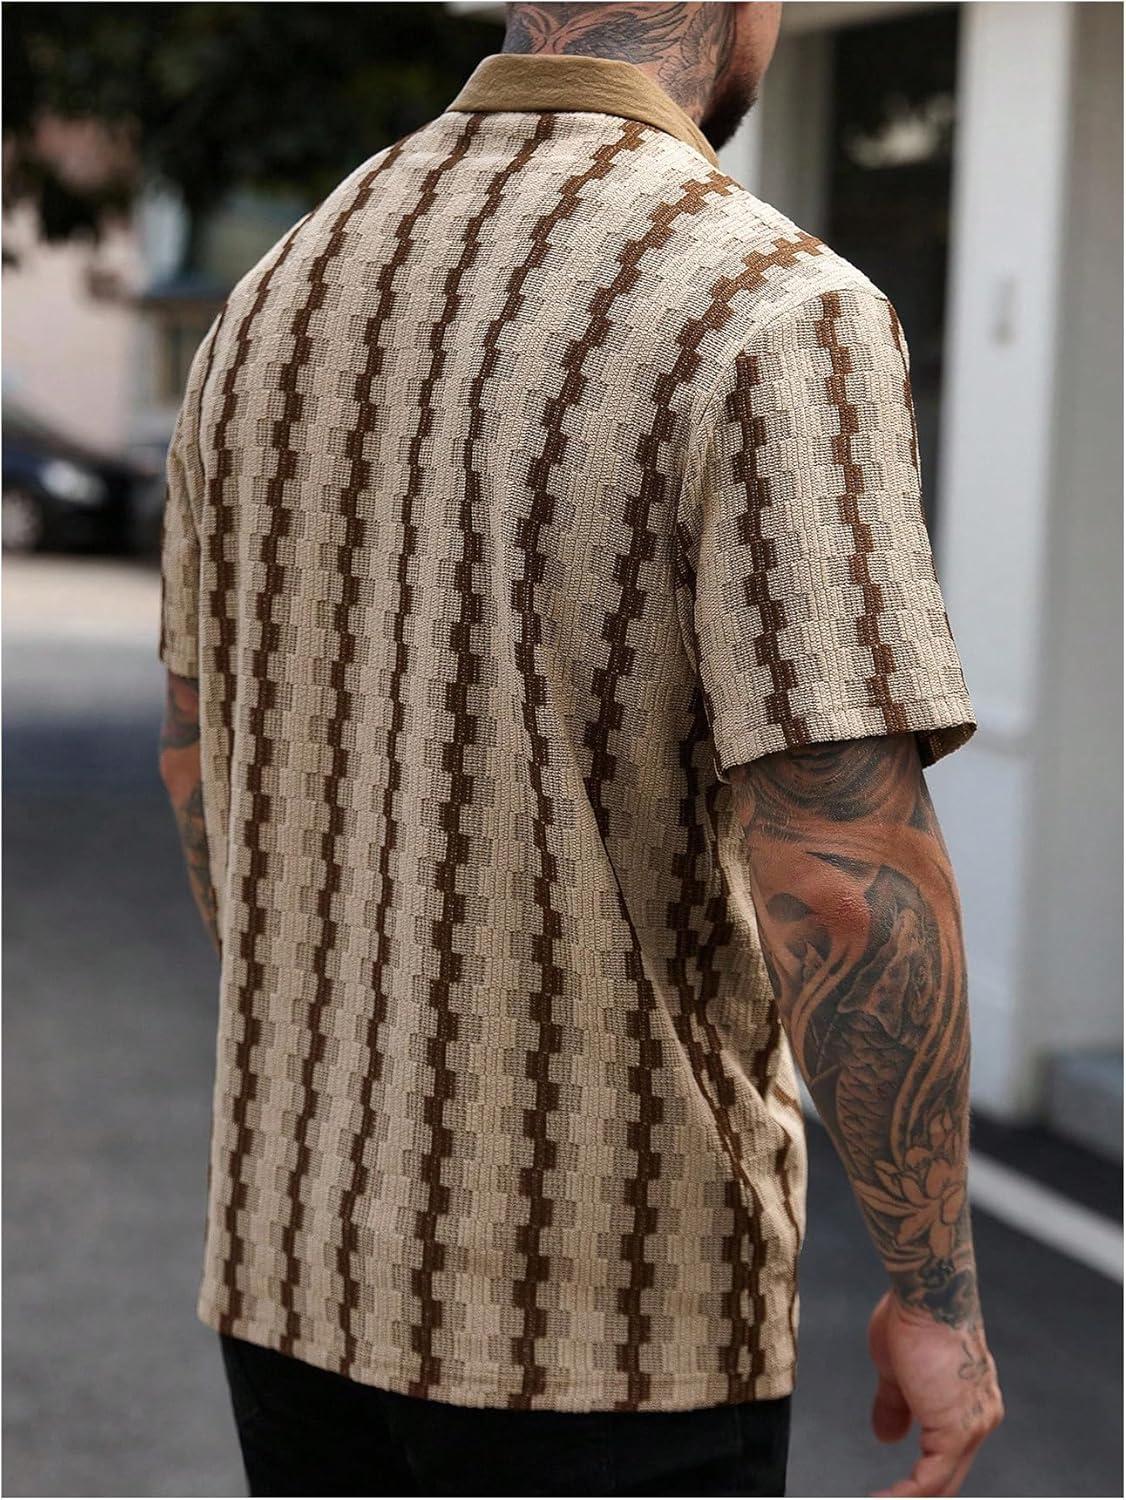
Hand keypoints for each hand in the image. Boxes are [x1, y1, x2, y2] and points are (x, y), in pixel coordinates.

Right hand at [867, 1290, 1003, 1496]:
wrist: (928, 1293)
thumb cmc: (912, 1317)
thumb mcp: (895, 1369)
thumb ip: (895, 1405)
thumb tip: (886, 1438)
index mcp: (970, 1404)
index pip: (947, 1454)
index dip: (921, 1477)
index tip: (892, 1491)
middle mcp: (980, 1419)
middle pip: (948, 1476)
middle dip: (916, 1495)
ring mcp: (972, 1427)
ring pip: (940, 1483)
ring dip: (907, 1497)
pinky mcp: (956, 1430)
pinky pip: (931, 1479)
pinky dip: (905, 1495)